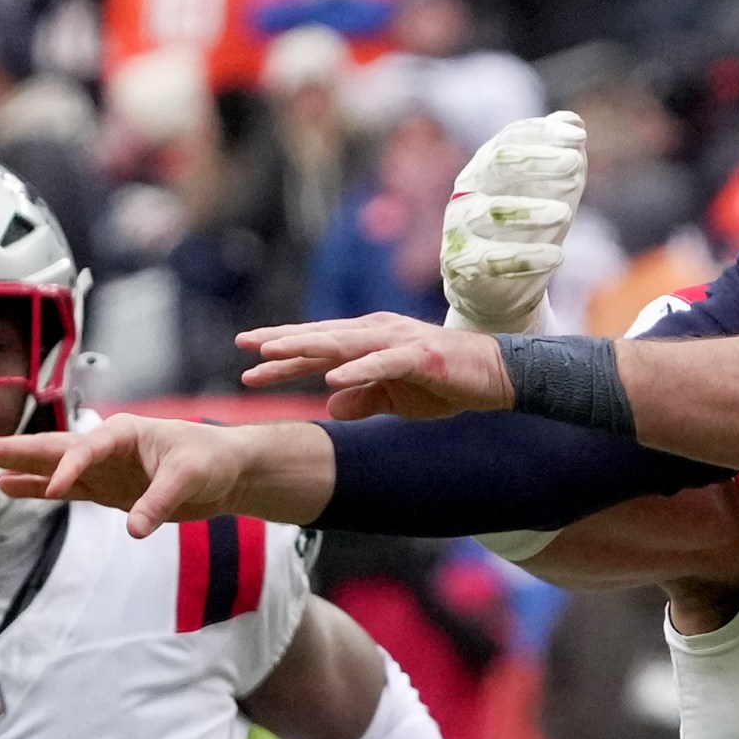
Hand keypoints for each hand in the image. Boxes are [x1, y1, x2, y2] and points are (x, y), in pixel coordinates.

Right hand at [0, 415, 273, 537]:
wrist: (227, 472)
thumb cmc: (212, 459)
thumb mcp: (189, 477)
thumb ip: (159, 502)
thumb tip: (134, 531)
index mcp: (124, 432)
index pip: (86, 449)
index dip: (68, 469)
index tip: (55, 490)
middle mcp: (106, 447)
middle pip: (52, 449)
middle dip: (11, 451)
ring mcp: (103, 469)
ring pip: (51, 469)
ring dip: (16, 469)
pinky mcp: (108, 491)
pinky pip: (66, 491)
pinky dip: (39, 491)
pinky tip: (9, 490)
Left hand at [239, 316, 513, 420]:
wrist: (496, 375)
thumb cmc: (446, 382)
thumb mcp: (396, 398)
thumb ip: (363, 398)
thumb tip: (330, 404)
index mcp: (368, 342)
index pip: (317, 349)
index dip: (283, 356)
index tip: (247, 364)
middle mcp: (376, 334)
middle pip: (320, 339)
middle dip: (280, 343)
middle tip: (242, 345)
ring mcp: (396, 342)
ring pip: (342, 343)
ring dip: (306, 348)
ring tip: (273, 354)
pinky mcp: (418, 356)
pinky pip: (381, 364)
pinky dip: (356, 370)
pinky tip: (331, 378)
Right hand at [442, 112, 586, 334]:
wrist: (501, 289)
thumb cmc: (527, 231)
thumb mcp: (550, 192)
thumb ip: (560, 156)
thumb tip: (572, 121)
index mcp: (487, 166)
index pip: (511, 138)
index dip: (543, 135)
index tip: (579, 138)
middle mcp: (469, 189)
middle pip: (496, 163)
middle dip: (536, 160)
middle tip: (574, 165)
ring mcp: (459, 226)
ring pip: (491, 210)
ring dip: (530, 210)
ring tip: (566, 215)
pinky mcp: (459, 263)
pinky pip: (490, 259)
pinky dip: (526, 258)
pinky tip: (558, 256)